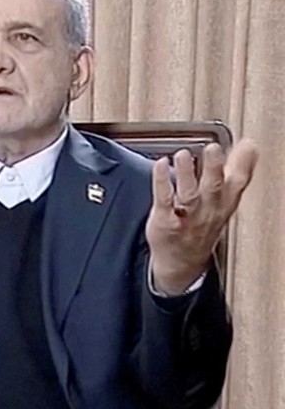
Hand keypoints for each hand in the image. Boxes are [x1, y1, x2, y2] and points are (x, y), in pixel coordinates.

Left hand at [146, 140, 257, 293]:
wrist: (182, 262)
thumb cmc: (202, 226)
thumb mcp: (225, 201)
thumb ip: (235, 172)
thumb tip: (248, 147)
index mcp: (224, 204)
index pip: (238, 184)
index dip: (244, 165)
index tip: (247, 146)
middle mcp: (208, 211)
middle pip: (214, 188)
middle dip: (214, 168)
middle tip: (213, 148)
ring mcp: (186, 217)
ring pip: (189, 195)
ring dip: (186, 174)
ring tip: (183, 155)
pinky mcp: (165, 221)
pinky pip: (164, 200)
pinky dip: (161, 182)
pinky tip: (160, 165)